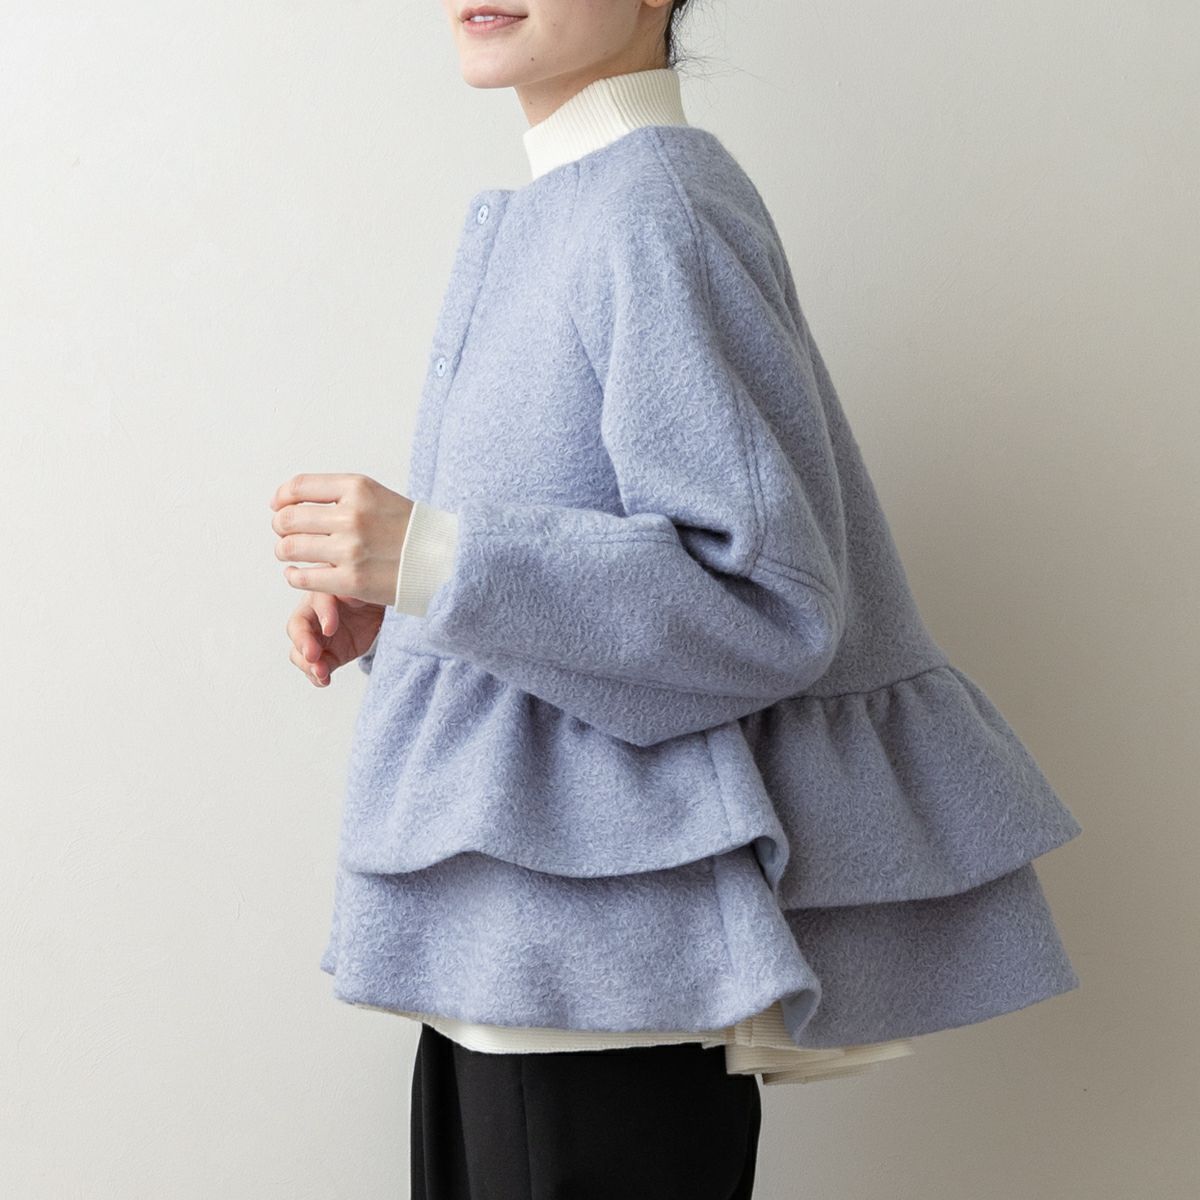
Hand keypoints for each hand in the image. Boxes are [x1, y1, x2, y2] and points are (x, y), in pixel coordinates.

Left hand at [269, 473, 412, 608]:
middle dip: (280, 527)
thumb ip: (338, 494)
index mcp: (358, 488)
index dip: (281, 498)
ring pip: (290, 548)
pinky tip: (298, 574)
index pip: (299, 486)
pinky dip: (293, 576)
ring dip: (284, 552)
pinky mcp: (351, 581)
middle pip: (289, 518)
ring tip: (291, 555)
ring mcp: (351, 550)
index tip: (278, 506)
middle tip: (285, 534)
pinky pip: (302, 578)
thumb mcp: (378, 495)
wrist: (443, 560)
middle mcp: (352, 516)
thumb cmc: (408, 529)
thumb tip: (288, 499)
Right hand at [286, 590, 382, 685]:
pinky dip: (317, 676)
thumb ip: (353, 592)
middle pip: (298, 630)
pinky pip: (315, 668)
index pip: (316, 603)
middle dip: (304, 644)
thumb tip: (350, 594)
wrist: (377, 612)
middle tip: (313, 655)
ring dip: (308, 665)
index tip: (331, 629)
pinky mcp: (327, 656)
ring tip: (321, 673)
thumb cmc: (366, 596)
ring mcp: (317, 639)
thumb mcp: (363, 590)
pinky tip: (324, 681)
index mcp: (321, 595)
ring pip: (300, 652)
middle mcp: (313, 618)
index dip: (322, 616)